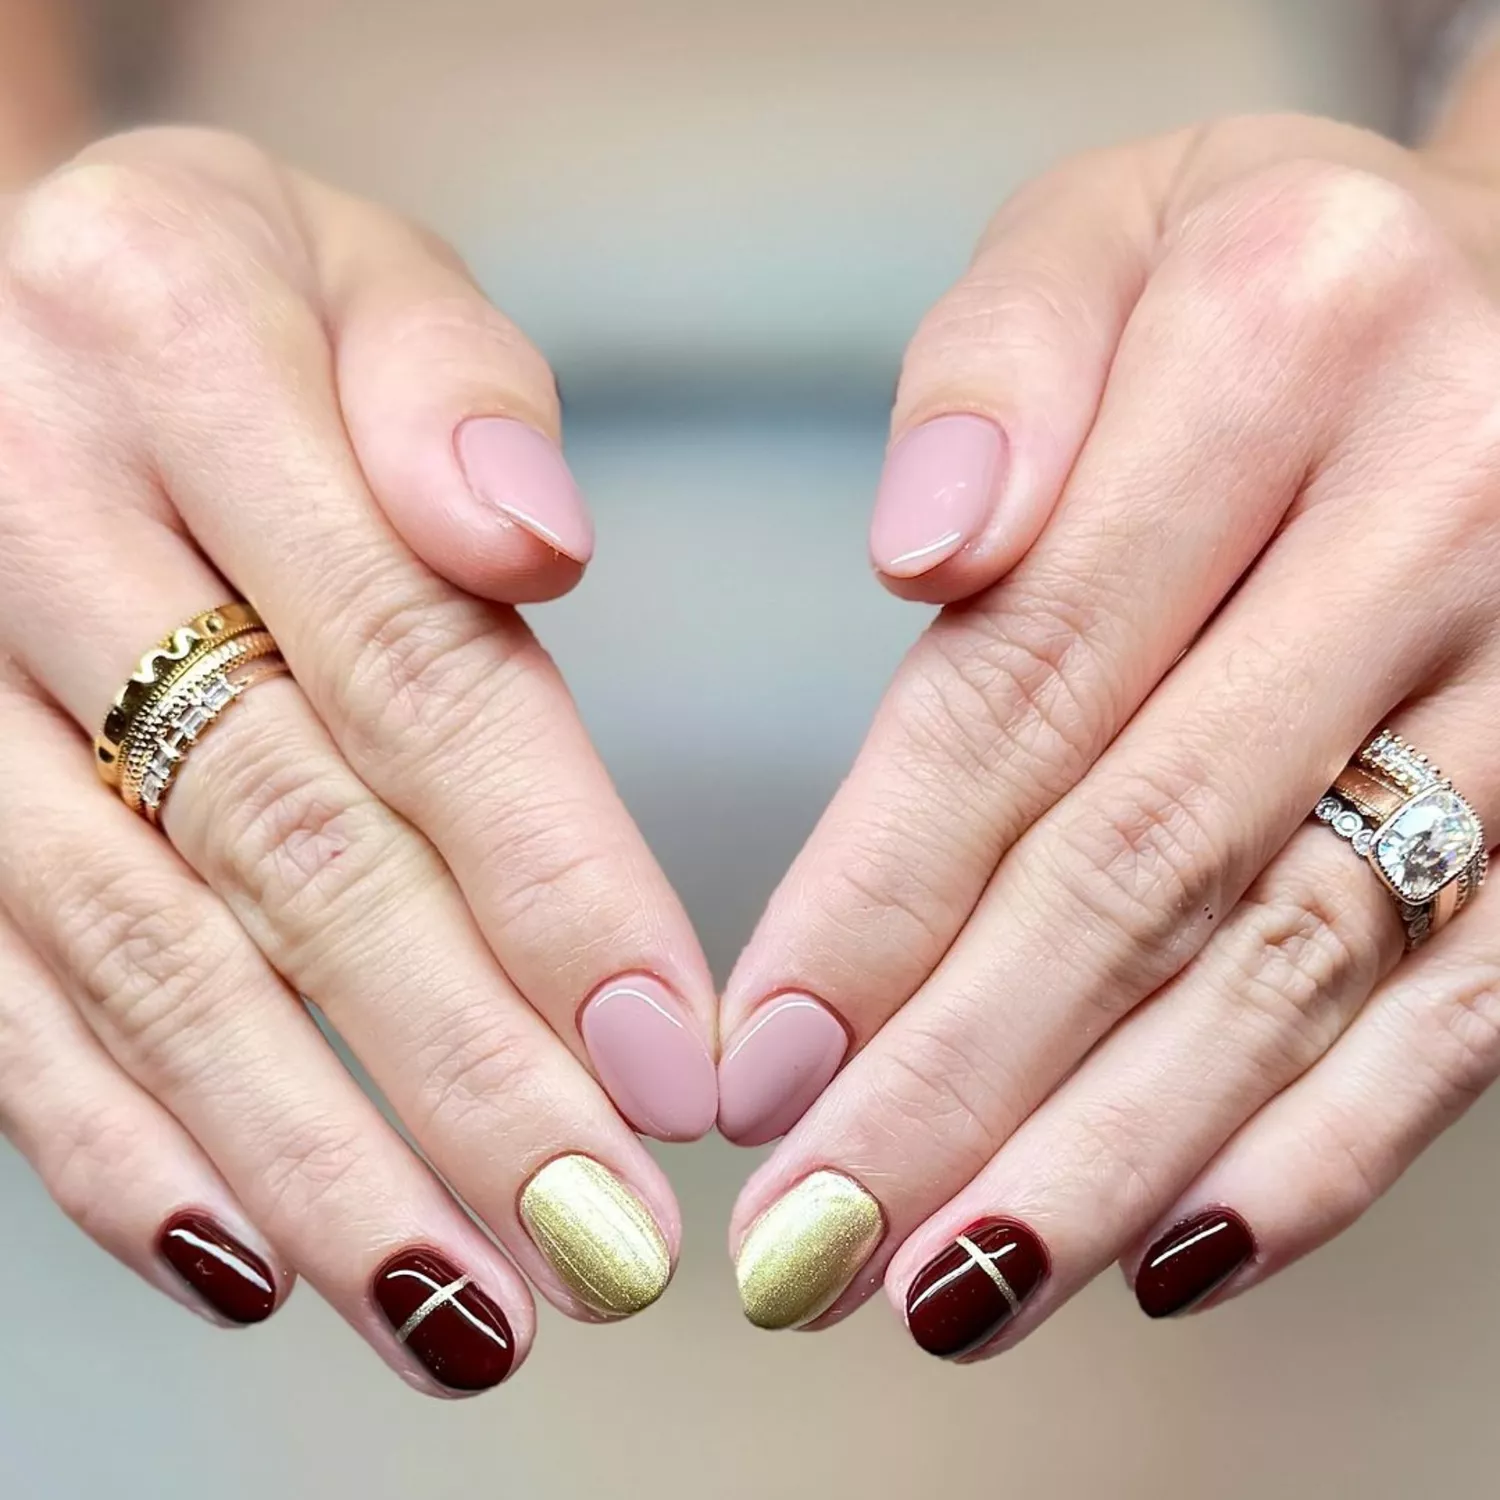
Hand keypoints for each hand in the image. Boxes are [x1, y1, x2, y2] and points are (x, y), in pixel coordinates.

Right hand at [0, 127, 717, 1394]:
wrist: (17, 298)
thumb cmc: (243, 302)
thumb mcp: (354, 265)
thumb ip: (454, 393)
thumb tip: (531, 544)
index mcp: (172, 352)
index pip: (403, 663)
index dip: (549, 875)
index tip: (672, 1055)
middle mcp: (26, 517)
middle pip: (283, 844)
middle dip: (458, 1070)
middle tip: (606, 1243)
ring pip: (140, 959)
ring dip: (310, 1160)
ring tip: (465, 1311)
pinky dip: (116, 1148)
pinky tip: (252, 1261)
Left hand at [719, 112, 1499, 1353]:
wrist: (1488, 276)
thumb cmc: (1246, 272)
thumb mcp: (1101, 233)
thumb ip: (993, 374)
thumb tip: (920, 555)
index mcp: (1282, 342)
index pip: (1028, 682)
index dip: (881, 892)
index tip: (761, 1060)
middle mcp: (1442, 506)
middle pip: (1149, 854)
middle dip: (962, 1077)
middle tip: (810, 1246)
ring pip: (1299, 962)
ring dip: (1108, 1154)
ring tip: (948, 1289)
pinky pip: (1473, 1002)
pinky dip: (1320, 1148)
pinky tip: (1170, 1251)